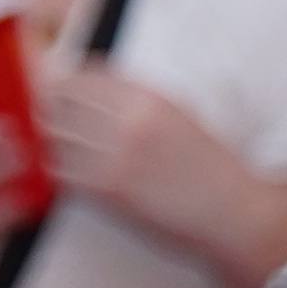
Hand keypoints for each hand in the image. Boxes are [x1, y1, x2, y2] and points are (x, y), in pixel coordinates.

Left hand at [37, 66, 286, 287]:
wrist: (235, 214)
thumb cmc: (211, 169)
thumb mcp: (180, 116)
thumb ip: (137, 101)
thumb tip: (91, 88)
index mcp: (152, 98)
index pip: (86, 73)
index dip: (67, 82)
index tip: (60, 91)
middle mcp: (131, 121)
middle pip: (60, 99)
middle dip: (52, 108)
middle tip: (51, 120)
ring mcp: (116, 155)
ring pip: (54, 135)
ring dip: (52, 140)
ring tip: (63, 147)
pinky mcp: (107, 189)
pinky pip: (59, 171)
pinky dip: (58, 171)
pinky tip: (69, 174)